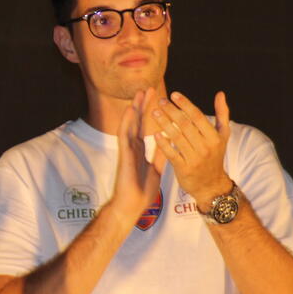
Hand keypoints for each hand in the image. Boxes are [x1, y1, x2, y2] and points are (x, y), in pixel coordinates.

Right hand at [108, 88, 162, 219]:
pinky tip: (131, 110)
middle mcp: (133, 146)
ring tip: (140, 92)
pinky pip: (125, 135)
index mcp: (141, 150)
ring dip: (135, 108)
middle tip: (149, 88)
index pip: (147, 127)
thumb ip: (161, 154)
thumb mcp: (156, 169)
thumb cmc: (142, 191)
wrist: (132, 205)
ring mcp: (127, 149)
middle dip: (144, 105)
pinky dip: (127, 121)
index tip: (158, 99)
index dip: (152, 113)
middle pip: (139, 121)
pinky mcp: (124, 154)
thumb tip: (168, 141)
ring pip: (131, 124)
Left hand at [149, 90, 232, 208]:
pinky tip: (156, 134)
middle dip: (171, 111)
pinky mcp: (184, 169)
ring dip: (164, 123)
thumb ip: (222, 114)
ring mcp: (195, 159)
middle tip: (160, 101)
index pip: (198, 116)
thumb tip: (220, 93)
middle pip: (185, 125)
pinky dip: (163, 143)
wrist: (211, 185)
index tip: (174, 94)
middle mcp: (206, 147)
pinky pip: (171, 154)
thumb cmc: (215, 156)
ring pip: (177, 137)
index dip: (185, 104)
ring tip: (155, 113)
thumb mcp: (222, 135)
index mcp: (215, 137)